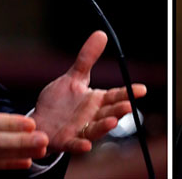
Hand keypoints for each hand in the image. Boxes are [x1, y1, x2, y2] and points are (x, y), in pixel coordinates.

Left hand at [30, 30, 147, 153]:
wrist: (39, 123)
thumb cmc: (59, 102)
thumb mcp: (73, 77)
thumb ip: (87, 59)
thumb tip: (101, 34)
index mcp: (96, 101)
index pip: (115, 95)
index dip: (129, 92)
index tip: (142, 89)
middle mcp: (92, 117)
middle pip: (109, 112)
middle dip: (119, 109)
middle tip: (128, 105)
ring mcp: (81, 130)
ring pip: (96, 129)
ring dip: (105, 126)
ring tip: (113, 121)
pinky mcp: (66, 142)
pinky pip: (75, 145)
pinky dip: (81, 146)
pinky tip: (86, 145)